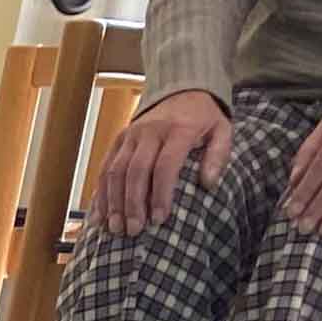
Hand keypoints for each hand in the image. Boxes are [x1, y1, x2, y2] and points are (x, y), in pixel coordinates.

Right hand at [98, 90, 231, 234]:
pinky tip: (99, 215)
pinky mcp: (119, 139)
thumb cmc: (204, 118)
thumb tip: (208, 184)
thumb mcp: (222, 131)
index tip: (160, 219)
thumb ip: (218, 156)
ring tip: (115, 228)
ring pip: (115, 171)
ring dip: (113, 202)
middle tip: (134, 230)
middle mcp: (150, 131)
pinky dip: (100, 193)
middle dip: (132, 204)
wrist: (183, 89)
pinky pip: (104, 167)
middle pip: (135, 171)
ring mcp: (131, 135)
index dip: (160, 194)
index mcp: (178, 130)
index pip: (165, 166)